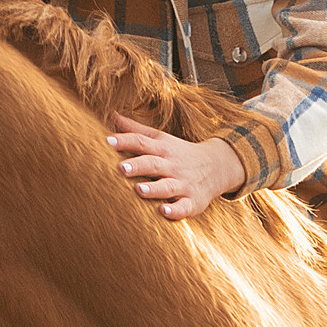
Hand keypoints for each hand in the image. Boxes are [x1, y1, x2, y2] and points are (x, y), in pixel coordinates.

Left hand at [108, 117, 248, 222]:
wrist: (217, 166)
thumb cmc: (179, 153)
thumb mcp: (161, 139)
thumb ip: (136, 130)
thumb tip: (112, 115)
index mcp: (162, 149)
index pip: (142, 142)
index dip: (126, 141)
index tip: (109, 141)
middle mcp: (172, 166)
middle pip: (153, 164)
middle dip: (138, 166)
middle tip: (121, 168)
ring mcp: (183, 184)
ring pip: (168, 186)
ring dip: (154, 189)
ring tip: (139, 190)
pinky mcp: (193, 201)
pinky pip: (184, 207)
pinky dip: (175, 210)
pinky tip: (163, 211)